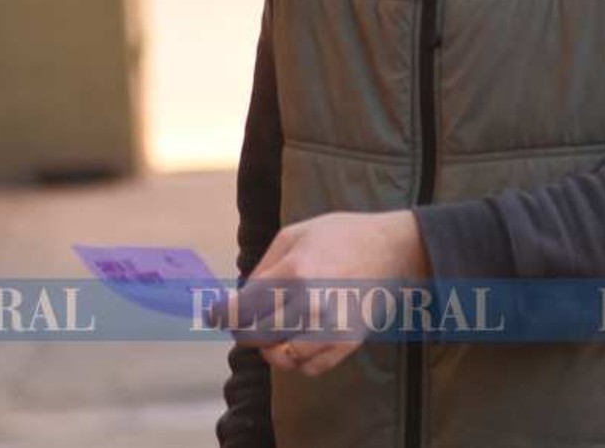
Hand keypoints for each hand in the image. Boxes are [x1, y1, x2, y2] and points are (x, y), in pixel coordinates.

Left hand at [229, 210, 430, 378]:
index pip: (242, 308)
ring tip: (270, 334)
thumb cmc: (338, 236)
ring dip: (269, 350)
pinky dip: (296, 361)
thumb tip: (239, 299)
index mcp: (293, 272)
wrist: (391, 249)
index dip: (220, 316)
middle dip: (243, 331)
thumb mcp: (292, 236)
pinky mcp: (347, 342)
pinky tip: (294, 342)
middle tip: (242, 323)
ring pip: (281, 358)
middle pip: (256, 336)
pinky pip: (310, 368)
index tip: (213, 317)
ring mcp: (330, 326)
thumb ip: (263, 268)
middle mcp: (310, 303)